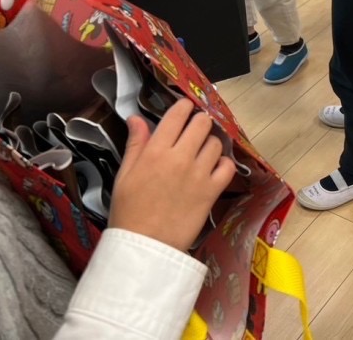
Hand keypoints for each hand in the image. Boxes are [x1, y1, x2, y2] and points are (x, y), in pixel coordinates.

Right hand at [109, 99, 236, 252]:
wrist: (144, 246)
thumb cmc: (129, 211)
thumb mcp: (125, 174)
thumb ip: (135, 144)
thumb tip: (136, 118)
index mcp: (156, 151)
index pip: (178, 114)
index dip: (184, 106)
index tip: (184, 109)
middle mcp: (180, 157)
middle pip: (202, 123)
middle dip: (199, 122)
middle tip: (194, 132)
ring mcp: (198, 174)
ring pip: (216, 142)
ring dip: (210, 144)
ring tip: (202, 153)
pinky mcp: (211, 191)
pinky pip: (227, 166)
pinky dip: (224, 164)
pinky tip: (214, 169)